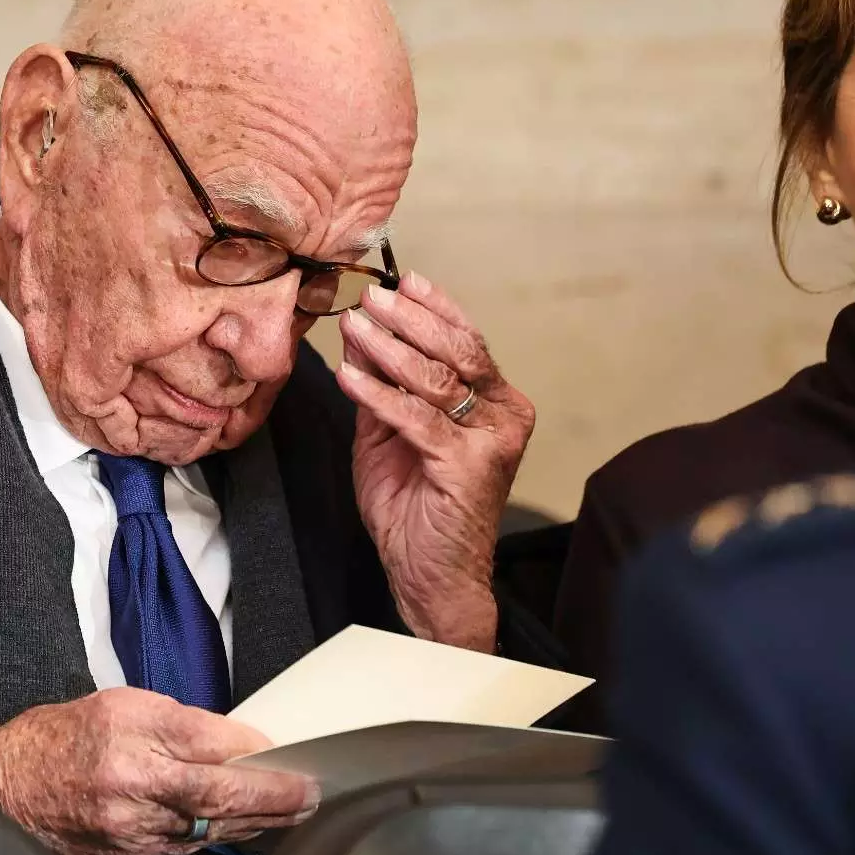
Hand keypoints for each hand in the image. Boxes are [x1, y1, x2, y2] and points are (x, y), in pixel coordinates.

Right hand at [0, 687, 319, 854]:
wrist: (3, 788)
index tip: (295, 764)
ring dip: (251, 825)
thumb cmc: (59, 737)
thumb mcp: (122, 703)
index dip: (262, 763)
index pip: (215, 755)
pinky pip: (178, 850)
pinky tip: (232, 829)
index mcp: (133, 745)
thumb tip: (235, 743)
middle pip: (221, 804)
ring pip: (207, 834)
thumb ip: (182, 722)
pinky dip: (210, 838)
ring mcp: (129, 836)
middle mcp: (134, 795)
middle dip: (273, 803)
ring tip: (287, 814)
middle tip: (309, 798)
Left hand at [337, 272, 534, 651]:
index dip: (434, 307)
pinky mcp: (467, 467)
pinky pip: (416, 418)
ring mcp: (492, 442)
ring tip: (355, 325)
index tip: (401, 280)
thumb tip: (360, 331)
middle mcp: (505, 417)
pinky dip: (378, 393)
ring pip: (438, 380)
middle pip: (458, 350)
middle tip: (371, 298)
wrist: (429, 574)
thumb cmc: (414, 506)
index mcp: (496, 403)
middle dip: (410, 319)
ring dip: (390, 348)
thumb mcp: (388, 432)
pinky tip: (349, 376)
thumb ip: (380, 383)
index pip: (468, 340)